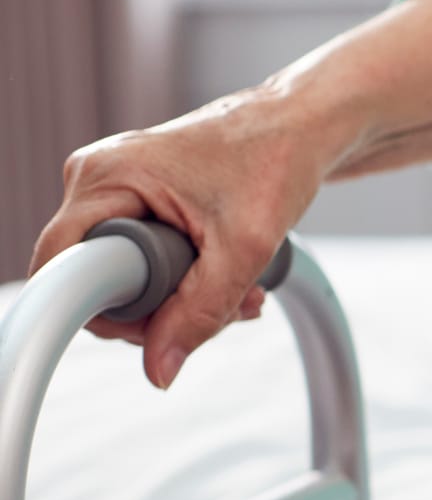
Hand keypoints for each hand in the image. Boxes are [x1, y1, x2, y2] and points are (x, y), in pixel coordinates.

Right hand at [29, 88, 340, 388]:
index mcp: (103, 179)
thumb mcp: (243, 248)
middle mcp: (98, 181)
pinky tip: (236, 283)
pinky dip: (191, 282)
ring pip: (131, 278)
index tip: (159, 325)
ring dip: (187, 301)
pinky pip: (147, 262)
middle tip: (223, 309)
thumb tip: (159, 371)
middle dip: (163, 310)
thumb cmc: (275, 161)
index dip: (105, 311)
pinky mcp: (140, 203)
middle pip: (100, 281)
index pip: (62, 268)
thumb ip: (199, 313)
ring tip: (243, 295)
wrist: (302, 128)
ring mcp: (117, 192)